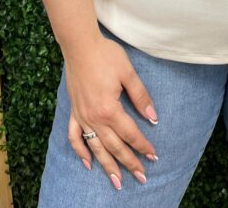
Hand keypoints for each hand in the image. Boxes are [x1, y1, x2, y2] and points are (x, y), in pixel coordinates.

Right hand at [64, 33, 158, 189]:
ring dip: (107, 166)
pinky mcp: (74, 111)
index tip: (153, 156)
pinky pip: (74, 136)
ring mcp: (82, 115)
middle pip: (114, 146)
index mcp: (109, 109)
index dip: (142, 145)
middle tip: (141, 177)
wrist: (80, 45)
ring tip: (117, 182)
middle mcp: (94, 117)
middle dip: (129, 163)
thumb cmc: (106, 55)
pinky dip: (80, 151)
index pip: (130, 133)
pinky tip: (87, 163)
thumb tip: (153, 117)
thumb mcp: (128, 73)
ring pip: (96, 147)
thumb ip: (140, 96)